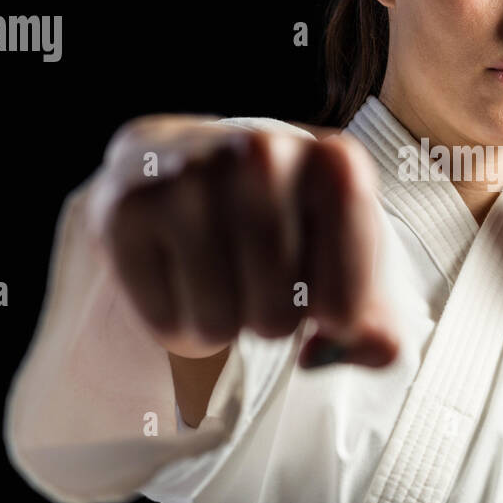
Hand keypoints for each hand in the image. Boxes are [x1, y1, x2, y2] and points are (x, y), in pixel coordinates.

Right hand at [85, 115, 399, 369]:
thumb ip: (375, 321)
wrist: (183, 169)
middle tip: (260, 287)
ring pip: (218, 323)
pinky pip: (162, 320)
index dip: (341, 317)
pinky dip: (173, 321)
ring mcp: (189, 174)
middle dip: (273, 323)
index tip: (333, 315)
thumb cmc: (284, 226)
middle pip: (278, 315)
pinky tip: (177, 275)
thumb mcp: (342, 263)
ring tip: (219, 280)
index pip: (349, 292)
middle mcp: (262, 152)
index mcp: (334, 162)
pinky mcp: (125, 207)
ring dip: (220, 325)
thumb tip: (377, 349)